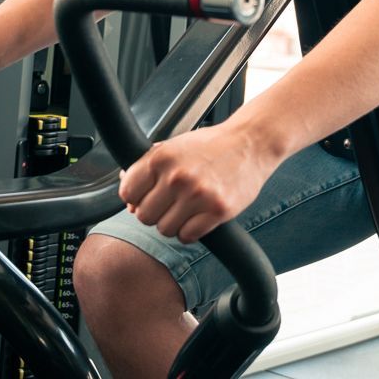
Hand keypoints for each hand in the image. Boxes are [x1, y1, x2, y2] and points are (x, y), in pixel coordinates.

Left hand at [119, 123, 277, 243]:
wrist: (251, 142)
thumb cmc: (212, 145)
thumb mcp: (174, 146)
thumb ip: (148, 166)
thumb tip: (127, 195)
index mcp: (161, 158)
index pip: (127, 193)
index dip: (135, 198)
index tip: (147, 197)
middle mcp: (176, 177)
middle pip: (144, 216)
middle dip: (155, 213)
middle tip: (170, 204)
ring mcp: (197, 195)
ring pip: (165, 229)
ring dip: (173, 224)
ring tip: (187, 209)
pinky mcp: (217, 210)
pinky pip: (187, 236)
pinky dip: (191, 231)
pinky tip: (199, 217)